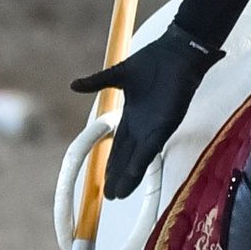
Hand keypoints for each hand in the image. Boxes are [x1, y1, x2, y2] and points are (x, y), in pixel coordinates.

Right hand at [54, 21, 219, 249]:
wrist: (177, 52)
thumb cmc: (153, 61)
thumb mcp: (119, 74)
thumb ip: (97, 82)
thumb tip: (73, 85)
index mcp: (132, 116)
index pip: (119, 147)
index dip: (111, 164)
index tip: (103, 181)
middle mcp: (144, 126)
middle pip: (127, 158)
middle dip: (118, 177)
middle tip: (109, 197)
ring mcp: (155, 127)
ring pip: (138, 159)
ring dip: (128, 177)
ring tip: (118, 196)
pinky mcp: (166, 125)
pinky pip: (150, 149)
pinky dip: (140, 163)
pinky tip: (131, 177)